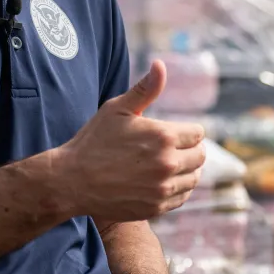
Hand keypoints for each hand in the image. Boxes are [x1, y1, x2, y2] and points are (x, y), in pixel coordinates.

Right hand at [55, 60, 205, 222]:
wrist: (73, 180)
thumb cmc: (94, 140)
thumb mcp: (117, 109)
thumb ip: (145, 89)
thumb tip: (160, 65)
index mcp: (163, 136)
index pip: (198, 133)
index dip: (188, 131)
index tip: (175, 133)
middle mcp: (167, 164)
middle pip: (200, 156)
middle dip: (191, 149)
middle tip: (174, 148)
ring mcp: (162, 189)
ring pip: (194, 178)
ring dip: (187, 170)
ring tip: (170, 164)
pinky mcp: (156, 208)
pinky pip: (182, 197)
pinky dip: (178, 189)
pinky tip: (163, 181)